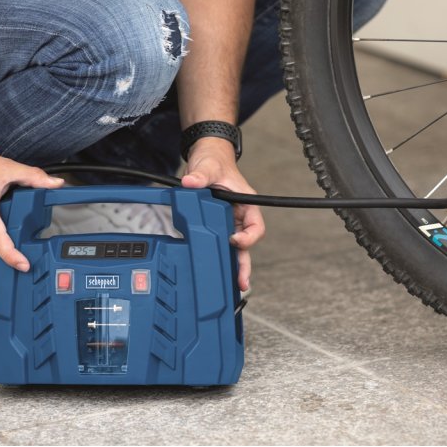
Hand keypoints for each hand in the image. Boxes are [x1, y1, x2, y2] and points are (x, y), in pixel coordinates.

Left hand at [180, 137, 264, 291]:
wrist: (206, 160)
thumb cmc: (215, 162)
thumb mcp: (208, 167)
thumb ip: (200, 175)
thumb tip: (191, 182)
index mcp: (246, 204)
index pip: (255, 226)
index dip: (248, 237)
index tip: (234, 240)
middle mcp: (240, 216)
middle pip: (246, 244)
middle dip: (244, 264)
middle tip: (242, 281)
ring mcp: (229, 223)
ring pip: (235, 248)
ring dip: (234, 266)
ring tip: (233, 286)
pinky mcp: (216, 226)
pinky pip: (220, 244)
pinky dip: (220, 258)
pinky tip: (216, 271)